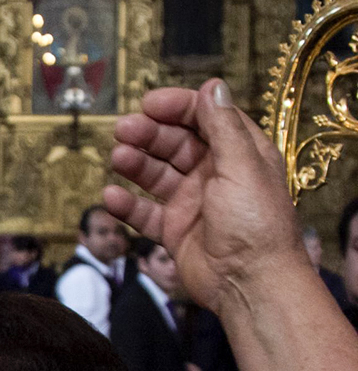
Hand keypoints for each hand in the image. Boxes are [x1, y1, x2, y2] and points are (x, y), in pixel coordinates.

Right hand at [103, 79, 306, 313]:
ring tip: (117, 158)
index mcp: (239, 153)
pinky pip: (144, 212)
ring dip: (135, 164)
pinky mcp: (174, 230)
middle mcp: (214, 174)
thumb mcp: (243, 166)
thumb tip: (213, 86)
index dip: (178, 108)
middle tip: (123, 131)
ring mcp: (192, 202)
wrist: (251, 284)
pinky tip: (112, 197)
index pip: (205, 118)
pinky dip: (127, 204)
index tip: (149, 105)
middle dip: (149, 134)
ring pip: (156, 175)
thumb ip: (223, 126)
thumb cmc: (257, 224)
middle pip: (174, 144)